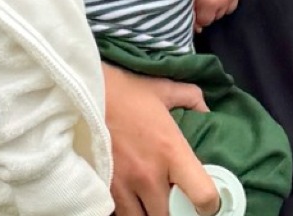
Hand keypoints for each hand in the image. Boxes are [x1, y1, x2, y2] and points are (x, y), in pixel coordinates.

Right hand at [104, 62, 212, 215]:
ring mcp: (124, 186)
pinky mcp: (103, 189)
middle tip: (175, 200)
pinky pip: (118, 214)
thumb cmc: (125, 92)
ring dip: (149, 213)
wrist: (83, 94)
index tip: (208, 203)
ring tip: (151, 201)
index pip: (203, 194)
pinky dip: (127, 210)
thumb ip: (191, 98)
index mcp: (172, 151)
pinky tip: (130, 199)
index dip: (210, 205)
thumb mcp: (164, 89)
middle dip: (175, 211)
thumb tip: (206, 109)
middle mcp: (149, 175)